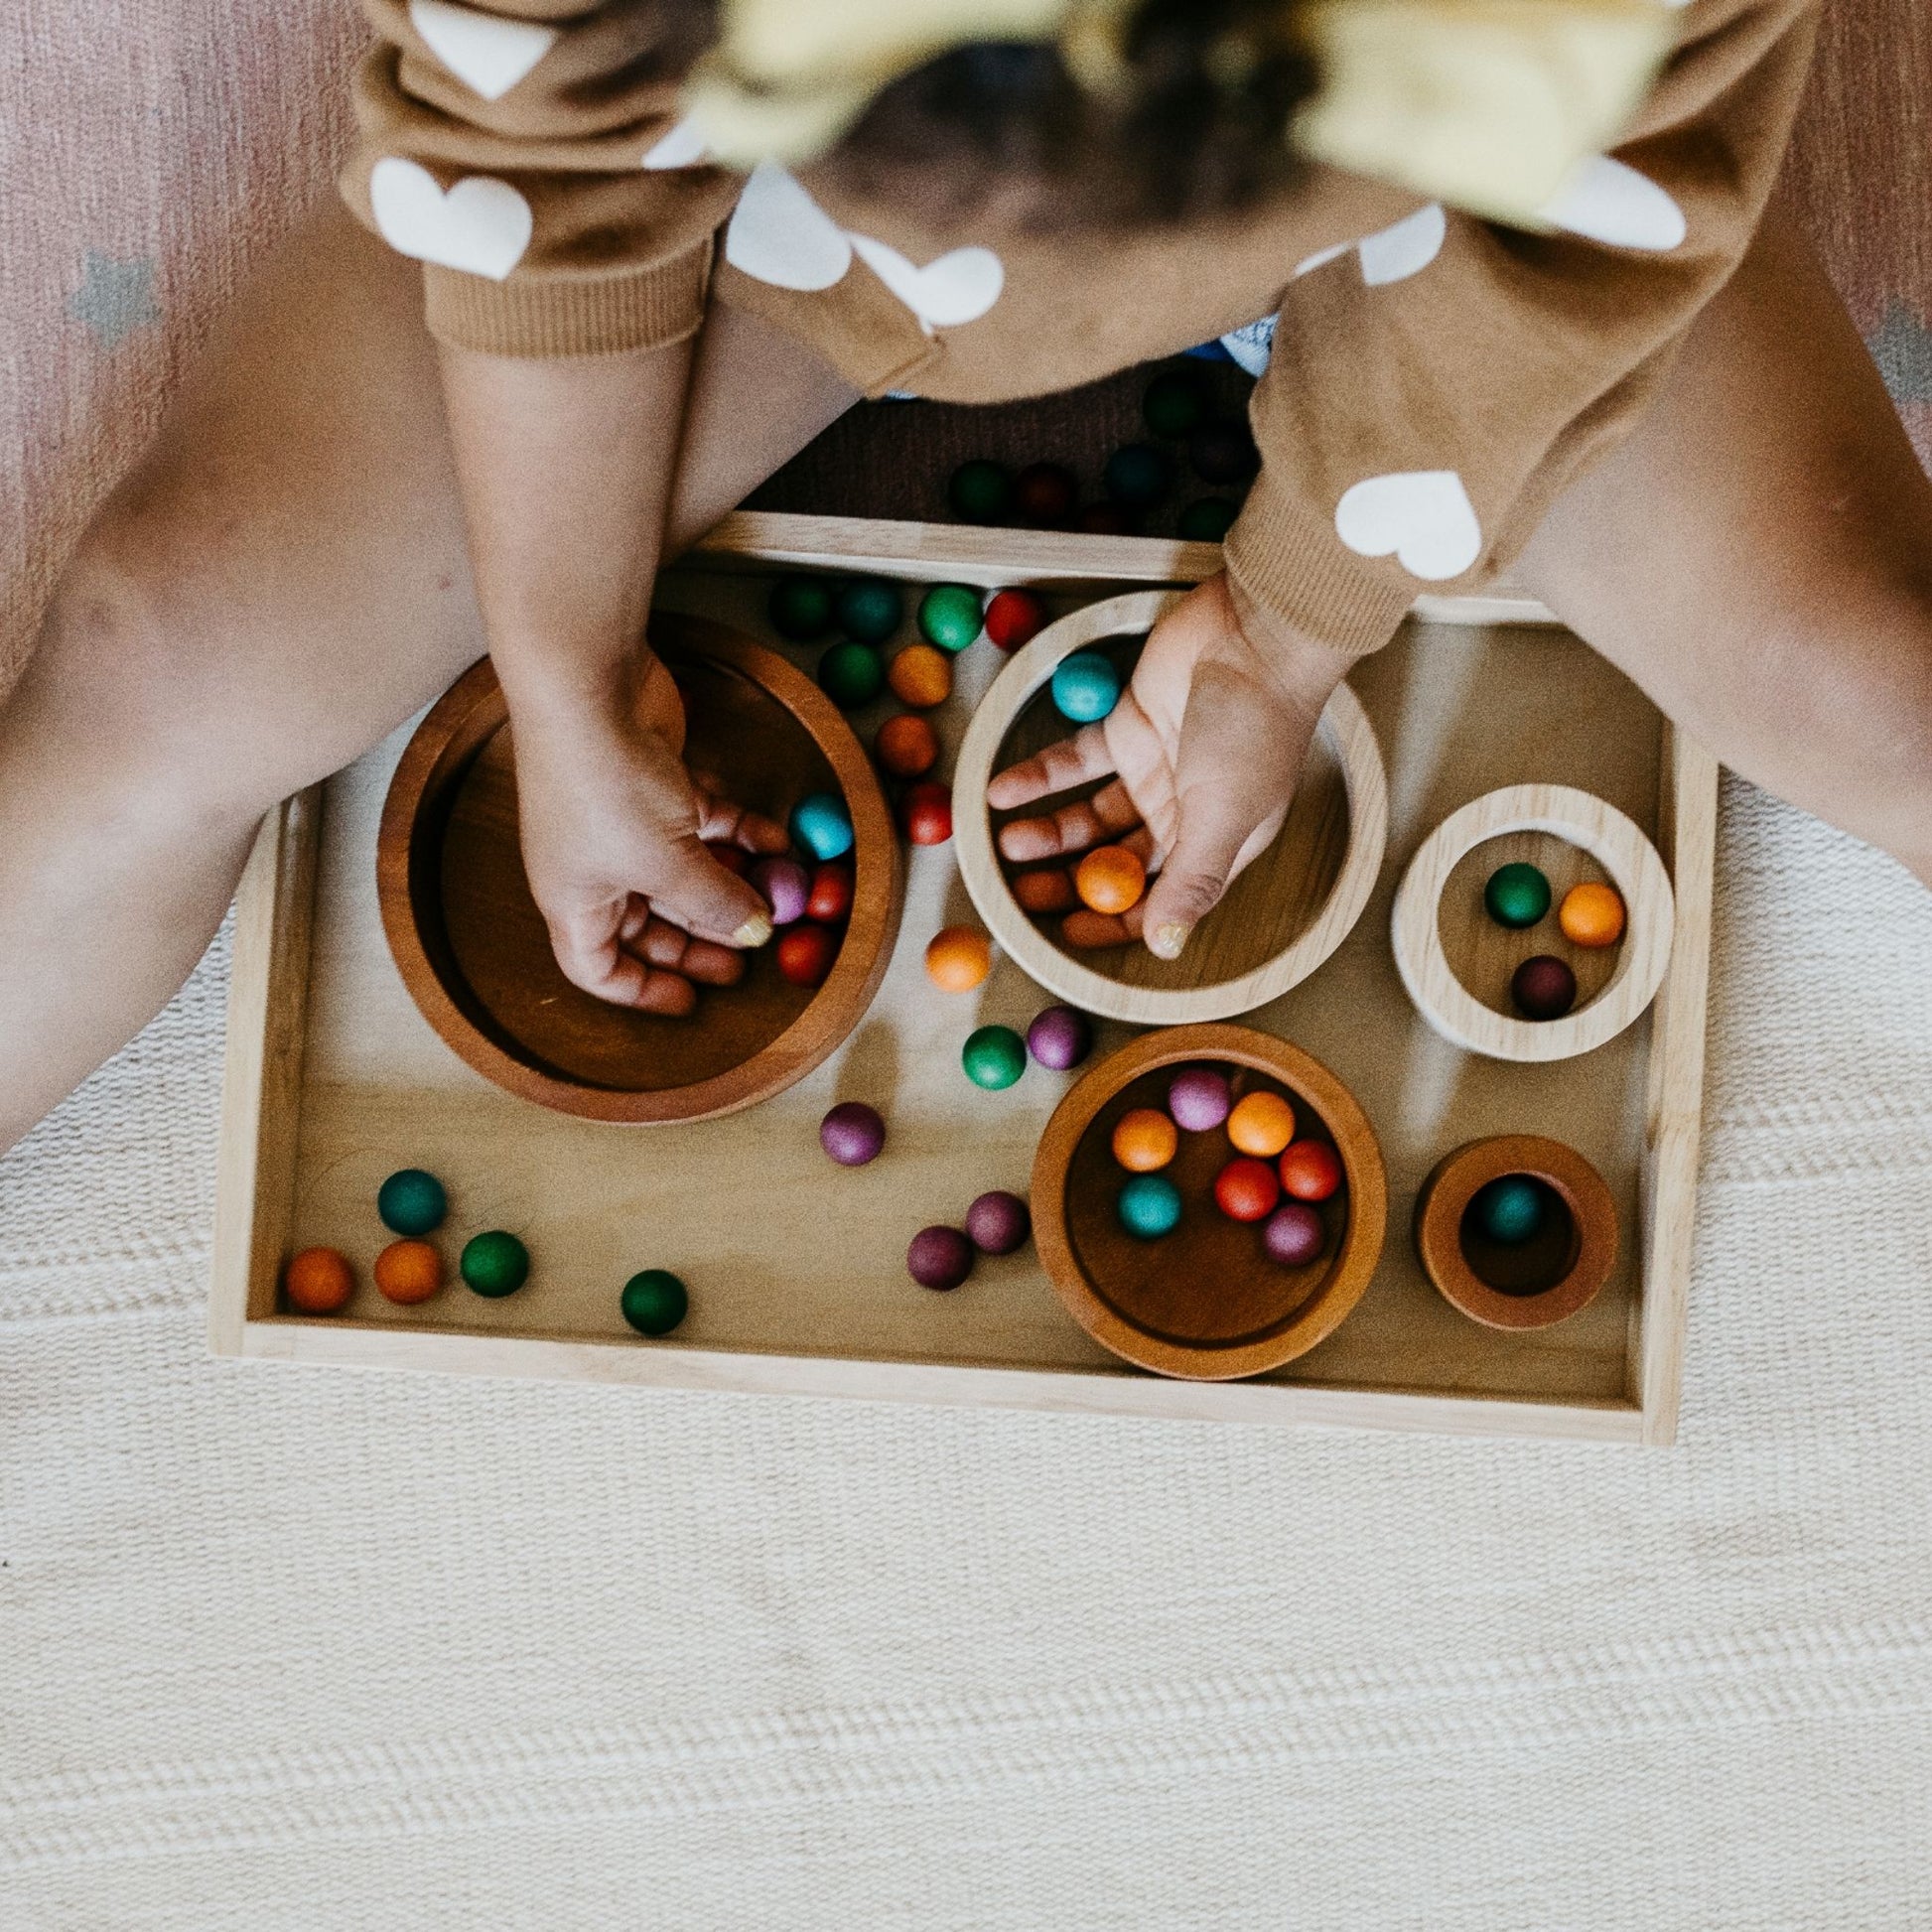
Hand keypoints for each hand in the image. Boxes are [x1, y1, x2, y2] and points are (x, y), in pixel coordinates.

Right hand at [509, 649, 788, 1014]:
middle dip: (700, 940)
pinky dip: (739, 834)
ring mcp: (625, 823)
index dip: (641, 991)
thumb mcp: (668, 864)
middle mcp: (594, 867)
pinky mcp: (657, 782)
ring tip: (778, 901)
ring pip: (682, 872)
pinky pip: (702, 825)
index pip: (596, 968)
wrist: (588, 687)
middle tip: (750, 955)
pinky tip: (780, 843)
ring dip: (729, 885)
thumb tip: (756, 933)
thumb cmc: (607, 790)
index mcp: (572, 901)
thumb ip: (715, 903)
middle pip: (647, 923)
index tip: (691, 1001)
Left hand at [987, 573, 1352, 959]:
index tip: (1066, 931)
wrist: (1258, 636)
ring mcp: (1151, 769)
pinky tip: (1001, 791)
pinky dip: (1038, 777)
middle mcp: (1182, 812)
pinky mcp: (1125, 726)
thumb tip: (1167, 948)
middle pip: (1114, 860)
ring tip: (1007, 843)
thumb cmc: (1256, 729)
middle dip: (1068, 880)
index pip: (1158, 897)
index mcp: (1215, 843)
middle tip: (1019, 894)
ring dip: (1048, 832)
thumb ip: (1192, 882)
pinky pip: (1073, 762)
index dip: (1114, 918)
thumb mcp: (1225, 816)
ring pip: (1088, 815)